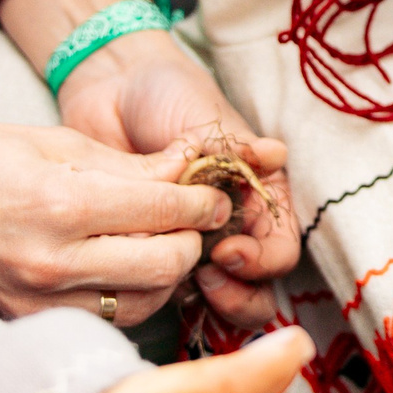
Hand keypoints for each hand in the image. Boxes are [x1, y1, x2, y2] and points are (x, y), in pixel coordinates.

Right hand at [0, 120, 234, 322]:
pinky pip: (106, 320)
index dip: (203, 202)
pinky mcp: (28, 321)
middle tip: (192, 220)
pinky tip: (123, 271)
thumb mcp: (50, 141)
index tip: (214, 195)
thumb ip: (125, 163)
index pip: (166, 212)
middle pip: (166, 264)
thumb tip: (189, 168)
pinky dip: (129, 297)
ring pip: (144, 302)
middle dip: (192, 239)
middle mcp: (54, 262)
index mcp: (61, 204)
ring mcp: (39, 300)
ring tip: (160, 244)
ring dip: (166, 274)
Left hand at [57, 32, 296, 324]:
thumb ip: (238, 149)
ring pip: (214, 302)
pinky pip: (162, 288)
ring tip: (178, 280)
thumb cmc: (170, 96)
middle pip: (255, 291)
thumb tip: (274, 153)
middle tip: (208, 277)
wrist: (113, 89)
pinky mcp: (152, 252)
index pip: (280, 252)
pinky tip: (140, 272)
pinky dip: (157, 290)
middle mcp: (235, 229)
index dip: (261, 261)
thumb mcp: (209, 118)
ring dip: (203, 302)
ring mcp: (194, 244)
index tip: (228, 250)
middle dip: (238, 296)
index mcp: (261, 199)